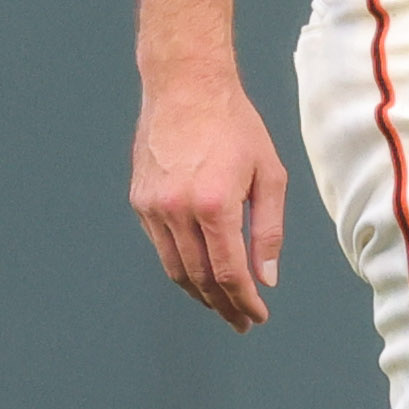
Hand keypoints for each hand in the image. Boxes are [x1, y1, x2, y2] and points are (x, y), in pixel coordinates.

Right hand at [132, 71, 288, 326]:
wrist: (185, 86)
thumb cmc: (235, 125)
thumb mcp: (269, 174)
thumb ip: (269, 230)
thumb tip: (266, 277)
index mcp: (214, 204)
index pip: (228, 272)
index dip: (244, 301)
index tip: (256, 316)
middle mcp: (177, 210)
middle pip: (199, 278)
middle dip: (223, 306)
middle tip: (241, 321)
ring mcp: (153, 207)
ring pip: (175, 268)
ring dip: (199, 294)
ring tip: (222, 305)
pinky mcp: (140, 201)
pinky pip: (161, 246)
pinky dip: (181, 266)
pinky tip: (199, 273)